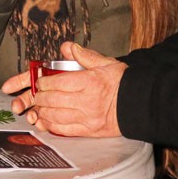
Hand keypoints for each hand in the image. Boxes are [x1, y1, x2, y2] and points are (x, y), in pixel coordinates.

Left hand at [4, 41, 126, 137]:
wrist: (140, 105)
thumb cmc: (123, 83)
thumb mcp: (107, 63)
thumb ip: (85, 56)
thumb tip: (68, 47)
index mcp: (90, 82)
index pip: (58, 82)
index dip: (44, 82)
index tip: (40, 81)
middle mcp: (87, 101)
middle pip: (53, 100)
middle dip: (40, 96)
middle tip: (37, 93)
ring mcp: (87, 118)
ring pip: (56, 116)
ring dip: (43, 111)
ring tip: (39, 106)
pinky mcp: (89, 131)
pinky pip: (64, 130)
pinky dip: (51, 125)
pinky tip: (46, 120)